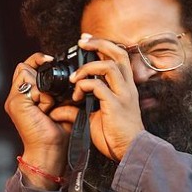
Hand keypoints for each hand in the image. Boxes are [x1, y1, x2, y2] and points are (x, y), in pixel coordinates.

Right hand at [5, 52, 77, 187]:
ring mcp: (14, 100)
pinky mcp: (16, 104)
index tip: (52, 61)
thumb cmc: (58, 133)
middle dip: (40, 69)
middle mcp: (16, 97)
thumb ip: (61, 91)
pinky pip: (31, 87)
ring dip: (43, 86)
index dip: (38, 60)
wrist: (50, 152)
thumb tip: (74, 77)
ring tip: (50, 104)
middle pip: (23, 66)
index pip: (26, 67)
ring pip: (26, 72)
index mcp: (25, 97)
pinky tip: (47, 110)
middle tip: (53, 86)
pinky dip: (44, 96)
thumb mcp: (62, 106)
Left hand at [66, 34, 144, 160]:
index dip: (103, 45)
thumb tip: (61, 107)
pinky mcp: (116, 104)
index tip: (86, 41)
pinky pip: (98, 86)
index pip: (118, 57)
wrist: (130, 150)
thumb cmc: (115, 136)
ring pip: (108, 66)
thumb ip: (79, 109)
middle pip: (118, 53)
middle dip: (99, 43)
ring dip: (87, 68)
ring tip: (74, 78)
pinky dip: (84, 86)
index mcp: (125, 87)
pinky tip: (77, 94)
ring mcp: (123, 94)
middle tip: (82, 42)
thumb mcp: (95, 118)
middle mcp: (127, 87)